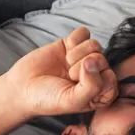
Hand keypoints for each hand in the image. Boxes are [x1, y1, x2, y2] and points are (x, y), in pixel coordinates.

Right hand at [1, 27, 117, 117]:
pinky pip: (84, 32)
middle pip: (102, 59)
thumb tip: (93, 61)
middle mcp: (98, 74)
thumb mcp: (73, 101)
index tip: (77, 88)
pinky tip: (65, 51)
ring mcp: (86, 57)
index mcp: (102, 93)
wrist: (23, 88)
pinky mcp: (74, 44)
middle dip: (82, 68)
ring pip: (94, 45)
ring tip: (66, 65)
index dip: (93, 81)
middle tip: (68, 77)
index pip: (111, 79)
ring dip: (77, 55)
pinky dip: (73, 40)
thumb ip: (91, 87)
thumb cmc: (49, 98)